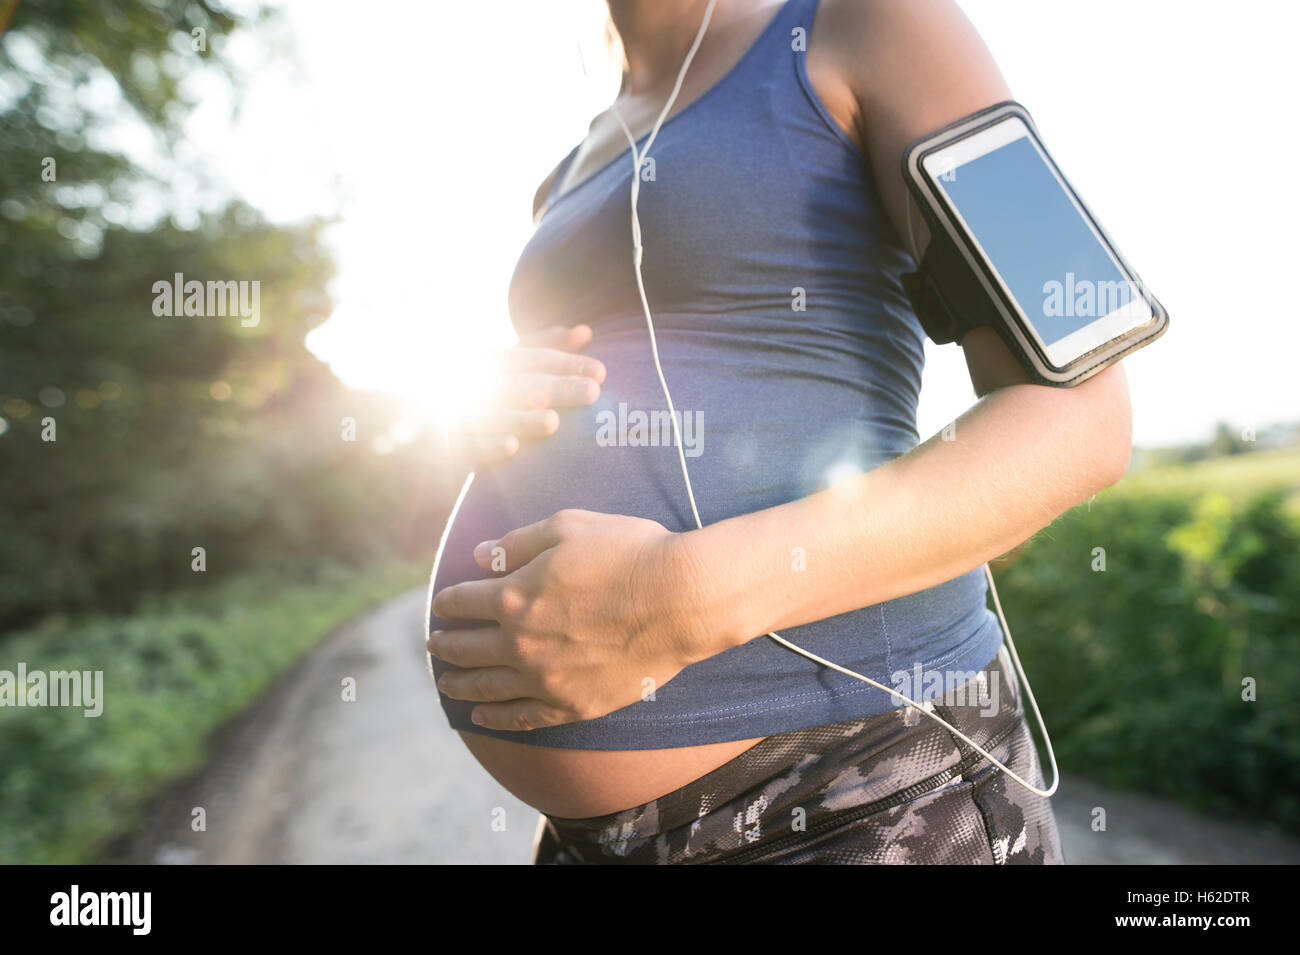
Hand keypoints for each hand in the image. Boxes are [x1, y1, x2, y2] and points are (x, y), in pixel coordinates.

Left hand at [427, 510, 722, 730]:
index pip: (462, 601)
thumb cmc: (631, 552)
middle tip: (434, 643)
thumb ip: (518, 541)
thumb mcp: (569, 526)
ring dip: (457, 684)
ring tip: (446, 681)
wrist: (683, 599)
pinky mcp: (573, 705)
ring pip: (484, 689)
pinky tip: (480, 716)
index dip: (447, 601)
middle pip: (464, 648)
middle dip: (444, 643)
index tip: (443, 603)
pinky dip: (494, 718)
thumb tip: (478, 555)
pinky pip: (521, 718)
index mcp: (513, 595)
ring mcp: (545, 679)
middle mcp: (520, 642)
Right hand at [452, 324, 605, 468]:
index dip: (565, 363)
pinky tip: (511, 447)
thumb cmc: (472, 397)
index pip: (531, 358)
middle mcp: (468, 380)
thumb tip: (586, 331)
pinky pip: (463, 446)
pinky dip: (486, 445)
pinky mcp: (439, 444)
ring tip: (553, 421)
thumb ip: (541, 350)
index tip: (600, 372)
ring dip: (521, 418)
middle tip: (591, 392)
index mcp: (485, 361)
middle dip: (556, 386)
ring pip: (490, 414)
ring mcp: (451, 411)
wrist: (408, 430)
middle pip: (517, 382)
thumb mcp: (503, 369)